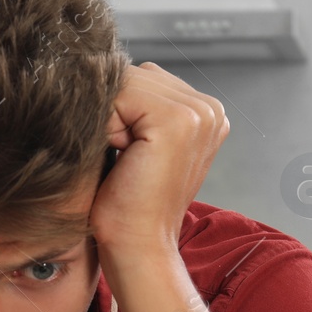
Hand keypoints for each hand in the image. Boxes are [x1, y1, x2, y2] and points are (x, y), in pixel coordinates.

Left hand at [89, 62, 228, 259]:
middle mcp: (210, 107)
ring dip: (108, 119)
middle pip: (134, 74)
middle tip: (125, 160)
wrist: (137, 247)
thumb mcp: (136, 143)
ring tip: (125, 159)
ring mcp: (199, 112)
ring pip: (125, 81)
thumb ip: (136, 105)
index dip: (118, 113)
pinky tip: (123, 156)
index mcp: (205, 112)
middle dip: (113, 113)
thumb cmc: (127, 204)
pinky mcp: (180, 120)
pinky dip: (107, 124)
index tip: (126, 155)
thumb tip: (101, 64)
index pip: (142, 78)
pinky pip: (119, 93)